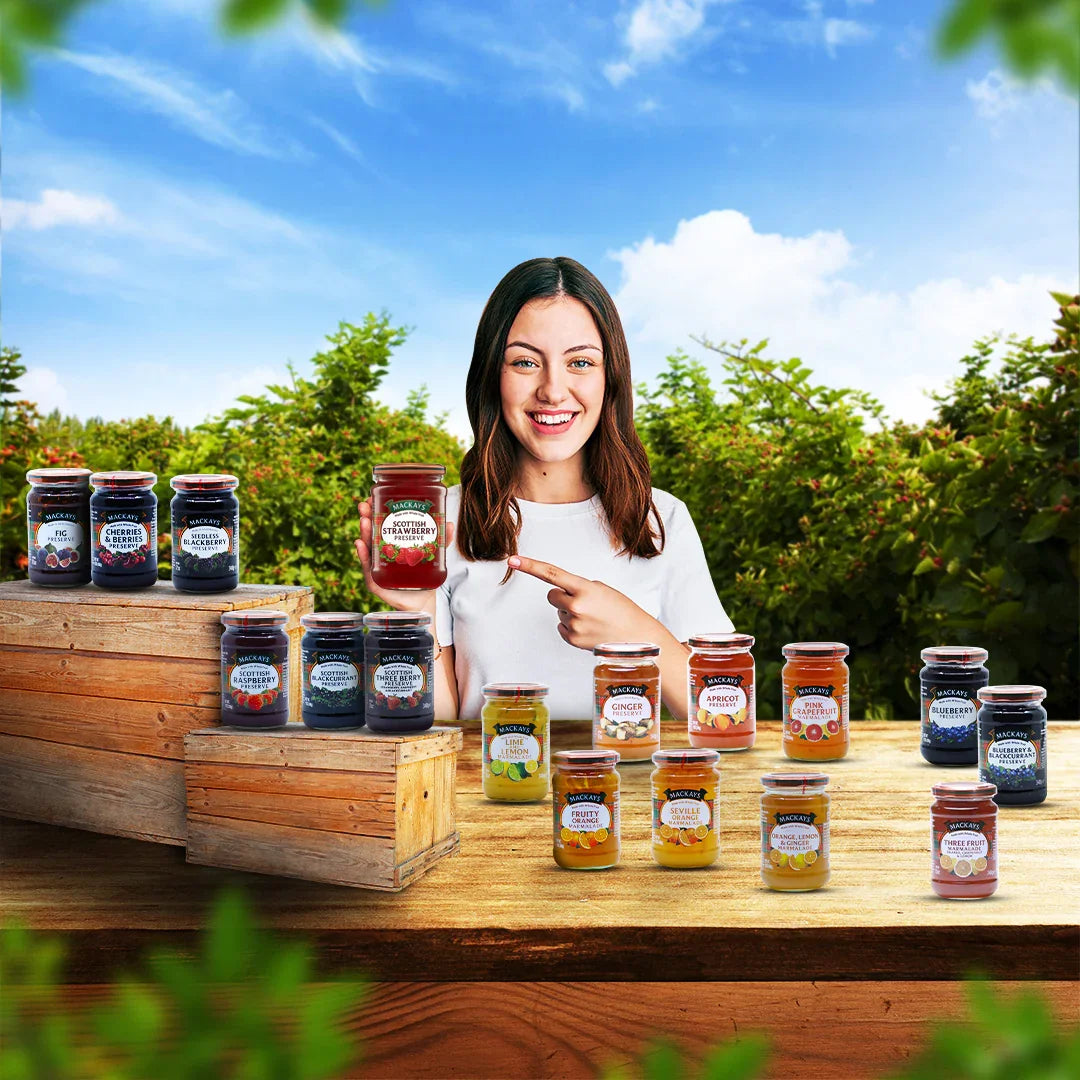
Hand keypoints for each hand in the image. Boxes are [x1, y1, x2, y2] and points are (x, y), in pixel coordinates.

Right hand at [355, 499, 453, 615]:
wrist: (423, 602)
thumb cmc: (424, 577)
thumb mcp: (433, 555)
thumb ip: (441, 540)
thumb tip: (449, 523)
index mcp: (390, 545)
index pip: (380, 525)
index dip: (375, 511)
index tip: (373, 497)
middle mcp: (380, 554)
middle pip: (370, 533)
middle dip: (366, 517)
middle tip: (365, 504)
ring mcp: (376, 568)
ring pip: (367, 548)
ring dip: (364, 532)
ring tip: (364, 520)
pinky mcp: (376, 583)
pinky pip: (367, 568)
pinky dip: (362, 555)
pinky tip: (360, 544)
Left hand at [507, 554, 659, 650]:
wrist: (636, 636)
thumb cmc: (622, 610)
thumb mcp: (602, 590)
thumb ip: (579, 588)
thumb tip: (561, 595)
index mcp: (584, 588)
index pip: (551, 573)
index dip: (530, 566)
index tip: (513, 560)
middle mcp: (576, 606)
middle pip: (551, 596)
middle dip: (562, 596)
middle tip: (584, 603)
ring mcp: (573, 624)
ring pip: (559, 612)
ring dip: (571, 612)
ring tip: (593, 618)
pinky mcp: (572, 639)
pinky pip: (561, 626)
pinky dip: (572, 626)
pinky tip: (589, 628)